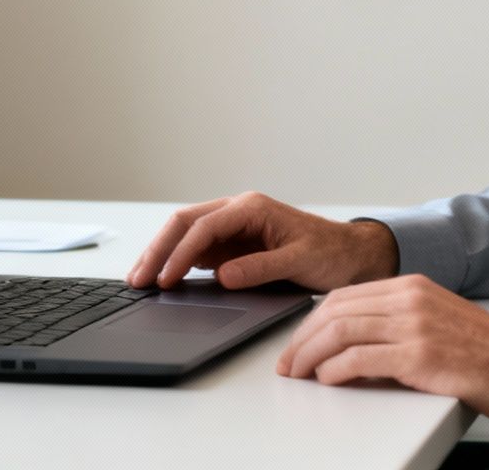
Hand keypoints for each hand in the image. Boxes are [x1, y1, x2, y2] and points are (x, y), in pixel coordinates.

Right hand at [125, 191, 399, 291]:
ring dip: (162, 255)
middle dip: (158, 250)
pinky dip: (176, 263)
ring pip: (185, 235)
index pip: (204, 227)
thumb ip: (261, 268)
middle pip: (185, 224)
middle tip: (137, 279)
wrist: (351, 255)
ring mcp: (232, 228)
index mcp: (251, 208)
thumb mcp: (300, 261)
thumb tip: (223, 276)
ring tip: (140, 281)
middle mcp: (237, 212)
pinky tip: (162, 280)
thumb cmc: (331, 252)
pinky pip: (196, 250)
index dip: (180, 253)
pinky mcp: (232, 245)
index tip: (165, 278)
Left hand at [276, 274, 488, 428]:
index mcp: (414, 286)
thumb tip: (354, 343)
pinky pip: (359, 358)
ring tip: (299, 374)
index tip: (298, 342)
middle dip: (302, 338)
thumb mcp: (439, 321)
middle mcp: (411, 298)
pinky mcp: (419, 355)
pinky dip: (335, 369)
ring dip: (310, 355)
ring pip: (340, 331)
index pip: (345, 296)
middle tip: (288, 362)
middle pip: (335, 310)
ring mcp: (415, 324)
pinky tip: (328, 380)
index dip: (312, 320)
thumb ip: (400, 323)